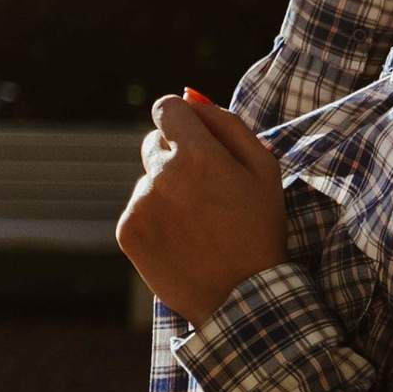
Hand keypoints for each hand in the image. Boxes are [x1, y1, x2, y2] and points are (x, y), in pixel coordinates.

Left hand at [116, 92, 287, 326]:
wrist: (242, 295)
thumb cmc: (260, 227)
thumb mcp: (264, 169)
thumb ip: (227, 124)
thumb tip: (190, 96)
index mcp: (198, 154)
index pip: (167, 108)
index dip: (183, 120)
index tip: (195, 138)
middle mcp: (161, 174)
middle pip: (154, 143)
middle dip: (176, 156)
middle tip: (207, 191)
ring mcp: (140, 204)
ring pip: (147, 179)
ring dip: (167, 190)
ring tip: (198, 223)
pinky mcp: (127, 230)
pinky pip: (138, 208)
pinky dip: (156, 218)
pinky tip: (182, 239)